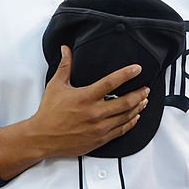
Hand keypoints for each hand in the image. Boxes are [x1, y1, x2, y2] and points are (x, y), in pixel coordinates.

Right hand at [26, 45, 149, 158]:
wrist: (43, 137)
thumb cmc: (49, 113)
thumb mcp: (56, 86)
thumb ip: (65, 66)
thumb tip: (65, 49)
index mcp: (86, 97)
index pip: (111, 83)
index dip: (127, 74)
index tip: (137, 69)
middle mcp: (95, 113)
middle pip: (125, 102)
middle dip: (139, 94)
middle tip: (146, 88)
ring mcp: (99, 127)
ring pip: (126, 116)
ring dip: (138, 107)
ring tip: (144, 101)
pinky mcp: (100, 139)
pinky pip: (121, 130)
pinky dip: (131, 123)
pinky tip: (135, 117)